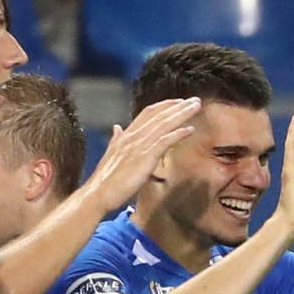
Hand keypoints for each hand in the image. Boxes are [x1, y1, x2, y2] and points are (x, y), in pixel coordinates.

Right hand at [84, 97, 200, 209]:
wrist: (98, 194)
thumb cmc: (105, 180)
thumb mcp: (111, 155)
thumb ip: (116, 140)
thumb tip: (117, 127)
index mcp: (126, 136)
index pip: (147, 114)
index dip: (164, 106)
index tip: (178, 102)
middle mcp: (133, 136)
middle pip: (158, 115)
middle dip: (178, 106)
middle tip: (194, 100)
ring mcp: (138, 146)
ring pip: (163, 124)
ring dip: (182, 114)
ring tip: (196, 107)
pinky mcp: (144, 157)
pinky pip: (164, 141)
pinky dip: (178, 134)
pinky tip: (190, 129)